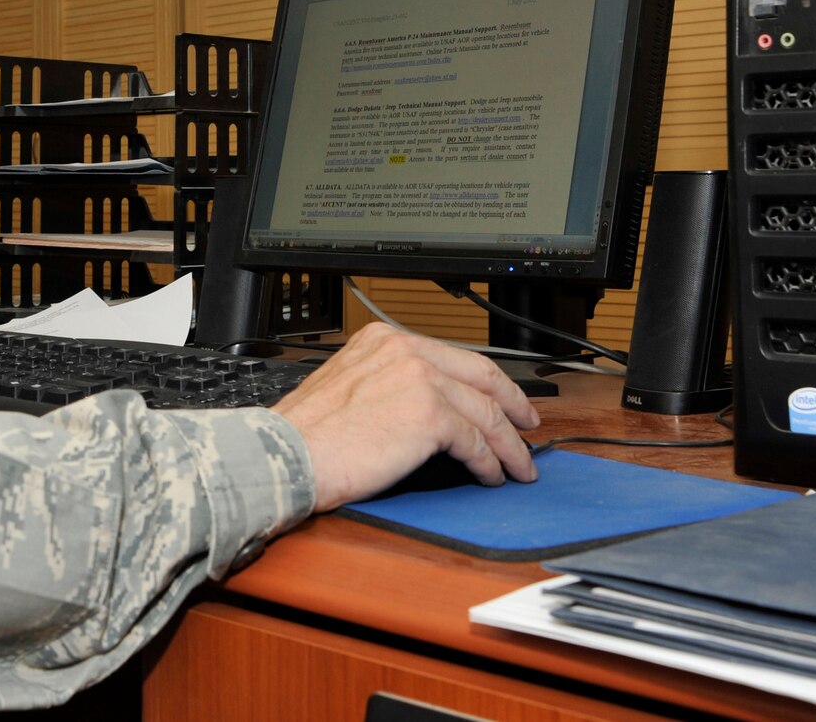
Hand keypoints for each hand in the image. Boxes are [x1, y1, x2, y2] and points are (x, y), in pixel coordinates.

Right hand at [273, 322, 540, 510]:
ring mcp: (421, 380)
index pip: (452, 356)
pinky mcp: (430, 416)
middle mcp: (405, 350)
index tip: (501, 398)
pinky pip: (475, 441)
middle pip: (481, 376)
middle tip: (528, 426)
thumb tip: (423, 412)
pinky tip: (490, 476)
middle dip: (513, 404)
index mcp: (384, 340)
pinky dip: (489, 462)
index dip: (486, 381)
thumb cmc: (305, 435)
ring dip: (508, 444)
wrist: (287, 453)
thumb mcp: (347, 387)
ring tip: (518, 466)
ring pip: (485, 411)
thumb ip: (388, 385)